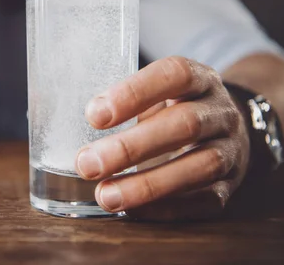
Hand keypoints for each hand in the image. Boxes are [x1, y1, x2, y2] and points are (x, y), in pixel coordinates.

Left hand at [75, 56, 249, 220]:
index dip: (134, 93)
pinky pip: (206, 199)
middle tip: (87, 164)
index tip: (93, 115)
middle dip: (131, 147)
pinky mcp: (231, 185)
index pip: (174, 74)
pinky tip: (132, 210)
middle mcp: (220, 111)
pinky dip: (167, 207)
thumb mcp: (155, 91)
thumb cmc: (173, 107)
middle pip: (184, 124)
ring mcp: (231, 148)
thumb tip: (51, 110)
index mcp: (198, 78)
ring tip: (105, 195)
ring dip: (148, 185)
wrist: (226, 129)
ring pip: (199, 165)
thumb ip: (119, 99)